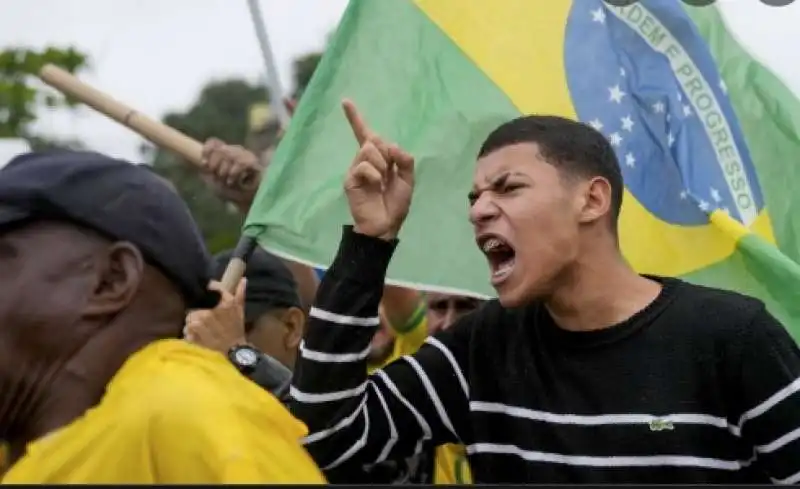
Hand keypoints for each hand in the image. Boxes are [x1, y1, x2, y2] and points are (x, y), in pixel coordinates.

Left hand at [184, 279, 246, 354]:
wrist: (234, 350)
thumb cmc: (236, 329)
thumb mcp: (240, 311)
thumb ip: (240, 294)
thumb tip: (243, 279)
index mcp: (223, 304)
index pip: (210, 288)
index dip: (209, 290)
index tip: (209, 295)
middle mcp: (210, 312)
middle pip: (196, 304)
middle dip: (198, 310)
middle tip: (203, 317)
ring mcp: (201, 324)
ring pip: (189, 317)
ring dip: (192, 322)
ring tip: (199, 328)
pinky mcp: (194, 336)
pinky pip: (186, 330)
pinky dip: (189, 333)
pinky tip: (196, 336)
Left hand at [200, 138, 262, 209]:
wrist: (250, 202)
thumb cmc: (233, 192)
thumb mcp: (215, 182)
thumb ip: (209, 172)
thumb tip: (203, 163)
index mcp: (226, 153)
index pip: (214, 142)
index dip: (207, 151)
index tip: (204, 165)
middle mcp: (236, 151)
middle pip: (220, 149)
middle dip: (215, 165)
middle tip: (218, 178)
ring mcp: (246, 155)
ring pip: (229, 155)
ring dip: (224, 172)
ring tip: (227, 182)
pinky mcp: (254, 162)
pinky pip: (240, 163)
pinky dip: (233, 174)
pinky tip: (233, 182)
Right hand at [342, 99, 414, 239]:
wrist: (385, 226)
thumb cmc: (395, 205)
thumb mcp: (407, 179)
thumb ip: (404, 160)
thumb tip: (391, 145)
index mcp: (378, 159)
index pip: (366, 134)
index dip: (356, 118)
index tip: (345, 101)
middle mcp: (364, 160)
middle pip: (375, 139)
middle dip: (387, 154)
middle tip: (389, 173)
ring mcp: (356, 169)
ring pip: (370, 149)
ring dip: (381, 164)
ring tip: (382, 182)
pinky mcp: (350, 179)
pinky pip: (364, 165)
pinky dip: (374, 174)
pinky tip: (376, 186)